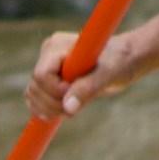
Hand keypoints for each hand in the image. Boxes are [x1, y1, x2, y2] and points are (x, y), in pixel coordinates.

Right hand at [26, 23, 145, 123]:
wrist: (126, 60)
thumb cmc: (120, 60)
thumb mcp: (108, 74)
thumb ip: (88, 88)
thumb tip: (68, 108)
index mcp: (57, 46)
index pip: (41, 76)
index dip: (56, 92)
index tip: (78, 94)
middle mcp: (48, 55)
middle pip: (34, 88)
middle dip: (53, 104)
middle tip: (77, 107)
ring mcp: (48, 68)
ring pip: (32, 95)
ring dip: (49, 110)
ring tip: (74, 109)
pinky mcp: (50, 80)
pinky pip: (36, 100)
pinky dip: (46, 111)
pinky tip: (63, 112)